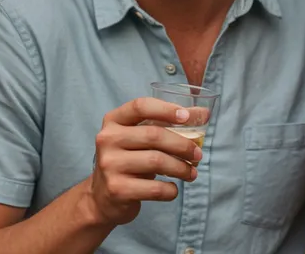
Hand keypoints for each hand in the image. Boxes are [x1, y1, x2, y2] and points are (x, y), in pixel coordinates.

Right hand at [88, 97, 202, 226]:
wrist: (102, 198)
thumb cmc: (127, 160)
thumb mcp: (137, 138)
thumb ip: (163, 125)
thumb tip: (202, 113)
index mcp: (113, 120)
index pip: (140, 106)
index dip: (166, 109)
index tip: (187, 117)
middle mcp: (108, 139)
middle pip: (153, 135)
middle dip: (182, 144)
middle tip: (198, 154)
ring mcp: (110, 164)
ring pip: (157, 161)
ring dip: (181, 168)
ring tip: (191, 172)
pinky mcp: (117, 189)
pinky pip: (154, 188)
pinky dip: (171, 190)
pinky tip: (173, 189)